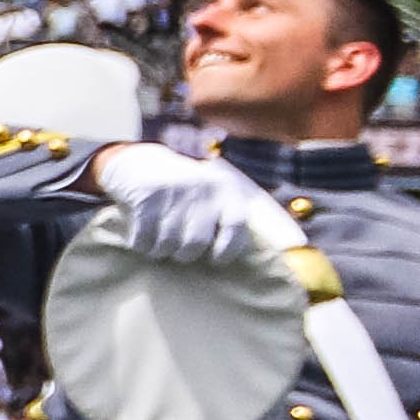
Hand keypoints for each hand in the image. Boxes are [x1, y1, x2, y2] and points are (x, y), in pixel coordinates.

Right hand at [95, 141, 280, 268]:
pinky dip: (141, 244)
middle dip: (184, 253)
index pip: (236, 229)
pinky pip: (144, 238)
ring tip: (159, 245)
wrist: (138, 160)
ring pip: (167, 244)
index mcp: (225, 190)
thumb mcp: (212, 195)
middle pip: (195, 243)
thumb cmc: (183, 189)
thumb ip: (230, 218)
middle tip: (179, 250)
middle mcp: (203, 188)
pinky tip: (141, 238)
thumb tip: (281, 248)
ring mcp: (174, 191)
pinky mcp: (146, 195)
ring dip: (160, 251)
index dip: (226, 250)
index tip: (217, 259)